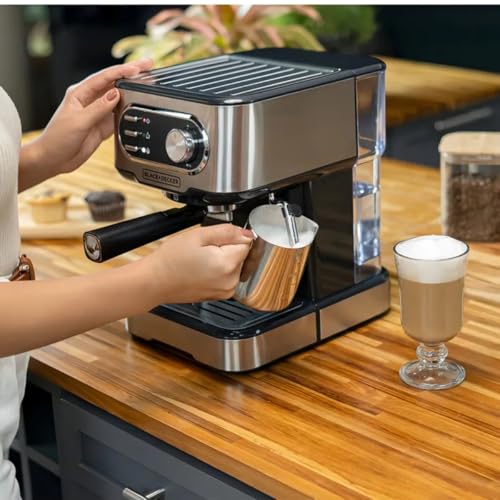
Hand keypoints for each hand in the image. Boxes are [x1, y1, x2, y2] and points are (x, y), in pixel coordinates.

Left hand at [27, 59, 152, 176]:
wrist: (54, 159)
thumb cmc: (58, 138)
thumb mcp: (79, 121)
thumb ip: (99, 108)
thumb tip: (116, 94)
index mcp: (80, 93)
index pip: (104, 78)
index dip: (122, 72)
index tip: (137, 69)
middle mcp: (89, 100)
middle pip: (114, 84)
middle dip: (131, 75)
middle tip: (148, 67)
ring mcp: (97, 113)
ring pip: (119, 98)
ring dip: (133, 92)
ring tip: (148, 84)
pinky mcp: (102, 126)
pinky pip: (119, 116)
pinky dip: (129, 111)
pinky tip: (138, 106)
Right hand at [145, 224, 253, 303]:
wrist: (155, 282)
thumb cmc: (171, 260)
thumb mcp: (199, 235)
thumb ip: (227, 231)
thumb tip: (247, 233)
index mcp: (228, 264)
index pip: (246, 242)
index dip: (231, 237)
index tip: (214, 240)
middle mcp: (231, 281)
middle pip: (242, 255)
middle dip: (227, 249)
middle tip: (204, 250)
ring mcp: (226, 291)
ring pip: (235, 266)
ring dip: (224, 260)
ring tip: (201, 260)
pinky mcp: (220, 295)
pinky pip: (228, 276)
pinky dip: (219, 271)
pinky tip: (202, 269)